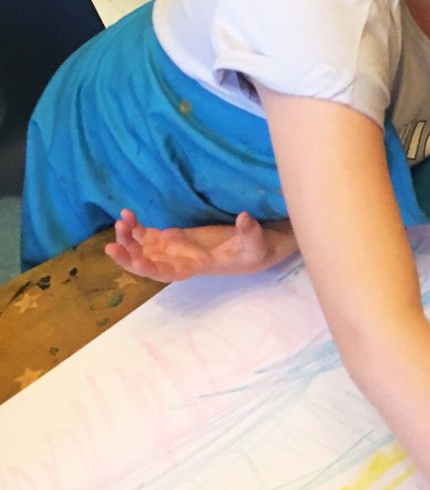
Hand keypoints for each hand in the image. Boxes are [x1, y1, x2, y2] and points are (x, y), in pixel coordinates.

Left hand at [104, 209, 295, 282]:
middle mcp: (177, 261)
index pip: (168, 274)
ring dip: (127, 239)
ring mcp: (171, 249)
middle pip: (146, 264)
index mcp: (194, 267)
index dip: (151, 270)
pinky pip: (145, 235)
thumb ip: (250, 232)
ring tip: (121, 222)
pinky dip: (134, 227)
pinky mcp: (170, 237)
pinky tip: (126, 215)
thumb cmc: (253, 250)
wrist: (249, 247)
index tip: (137, 261)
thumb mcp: (256, 243)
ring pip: (141, 248)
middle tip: (113, 246)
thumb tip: (244, 217)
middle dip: (128, 257)